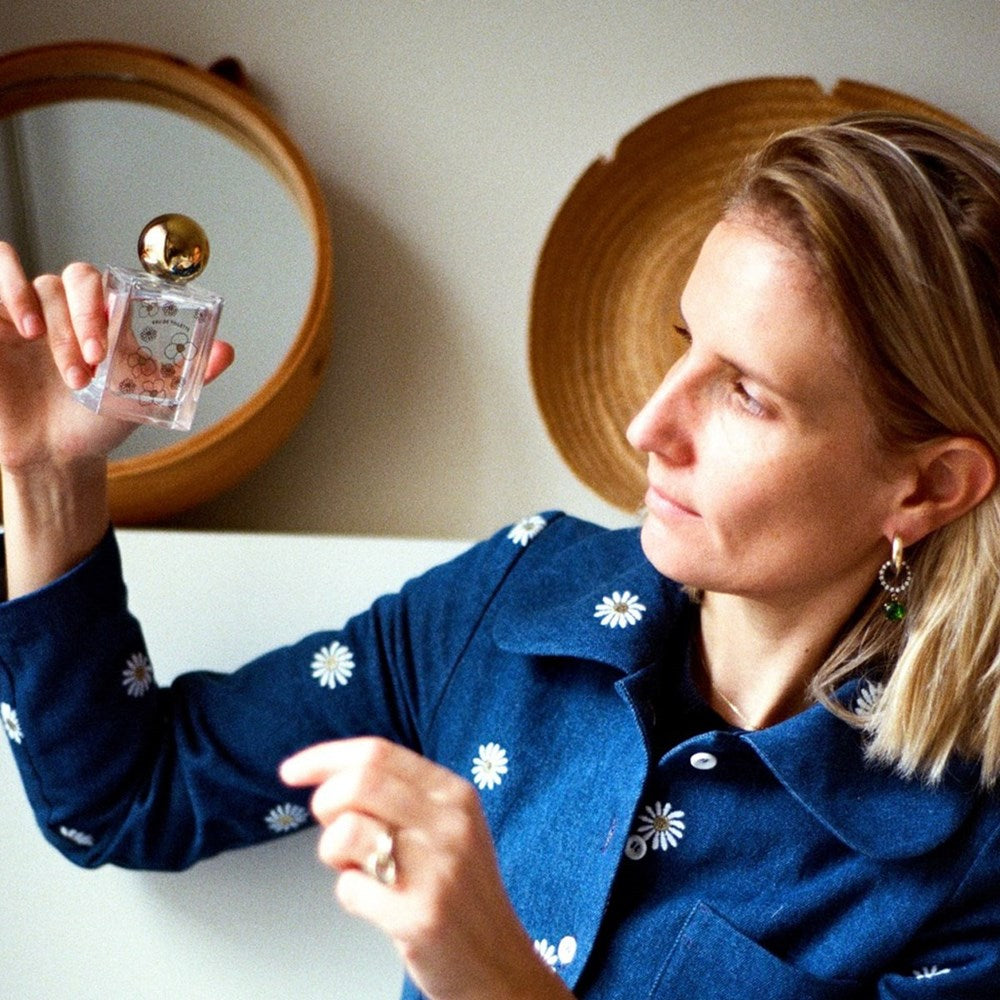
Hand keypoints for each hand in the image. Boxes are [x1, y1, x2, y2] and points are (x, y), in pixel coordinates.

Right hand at [0, 241, 234, 596]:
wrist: (55, 456)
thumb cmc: (97, 421)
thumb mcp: (143, 398)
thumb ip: (184, 373)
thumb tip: (226, 351)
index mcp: (100, 314)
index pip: (101, 282)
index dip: (105, 302)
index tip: (111, 346)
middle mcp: (64, 307)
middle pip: (72, 279)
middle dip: (85, 317)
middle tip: (95, 361)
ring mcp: (25, 313)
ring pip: (37, 287)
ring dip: (55, 323)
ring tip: (67, 368)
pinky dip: (8, 294)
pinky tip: (24, 332)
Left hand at [280, 738, 573, 999]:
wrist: (498, 962)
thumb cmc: (459, 892)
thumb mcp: (448, 827)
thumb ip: (401, 797)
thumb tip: (330, 775)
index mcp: (454, 793)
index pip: (377, 752)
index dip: (324, 758)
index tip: (292, 771)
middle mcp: (449, 823)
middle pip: (359, 782)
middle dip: (324, 802)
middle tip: (329, 826)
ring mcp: (437, 868)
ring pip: (347, 830)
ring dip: (332, 852)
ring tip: (358, 869)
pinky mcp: (420, 914)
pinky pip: (349, 889)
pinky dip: (349, 895)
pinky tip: (377, 904)